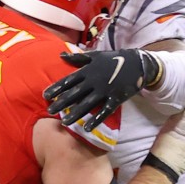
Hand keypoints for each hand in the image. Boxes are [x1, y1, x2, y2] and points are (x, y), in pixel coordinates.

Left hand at [43, 48, 158, 130]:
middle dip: (61, 103)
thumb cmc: (114, 59)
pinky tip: (86, 128)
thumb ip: (77, 58)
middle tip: (49, 111)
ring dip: (75, 114)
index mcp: (88, 71)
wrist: (139, 63)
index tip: (45, 96)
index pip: (69, 80)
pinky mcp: (116, 98)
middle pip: (75, 94)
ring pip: (87, 104)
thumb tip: (60, 55)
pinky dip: (96, 120)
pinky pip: (104, 111)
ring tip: (64, 123)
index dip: (57, 88)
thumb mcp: (95, 56)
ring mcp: (105, 90)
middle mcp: (94, 81)